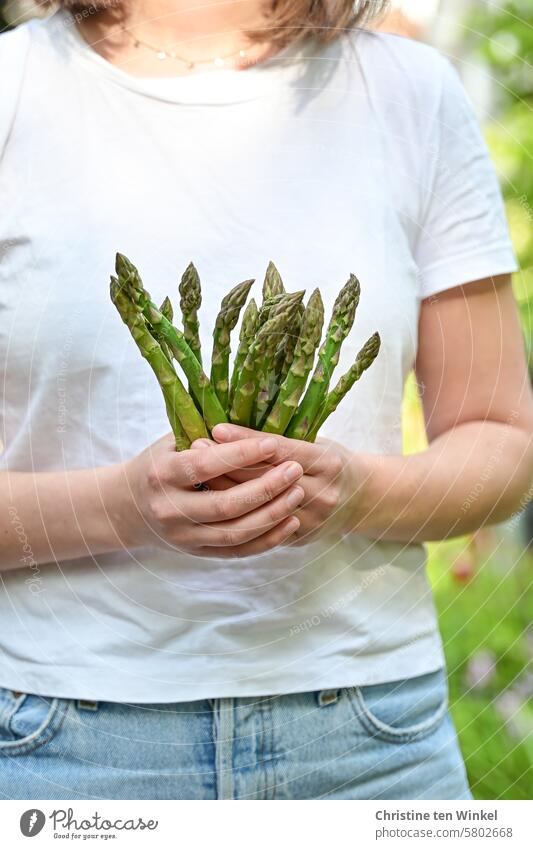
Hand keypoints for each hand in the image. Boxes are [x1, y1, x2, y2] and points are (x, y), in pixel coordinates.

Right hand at [120, 432, 304, 556]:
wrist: (126, 508)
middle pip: (226, 505)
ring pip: (236, 533)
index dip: (241, 455)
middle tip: (294, 470)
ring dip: (272, 515)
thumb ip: (205, 435)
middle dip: (266, 488)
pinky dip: (268, 539)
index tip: (272, 444)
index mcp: (162, 474)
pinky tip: (290, 521)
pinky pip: (238, 552)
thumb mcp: (171, 442)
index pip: (206, 465)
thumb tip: (252, 424)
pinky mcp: (197, 553)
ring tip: (298, 494)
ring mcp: (183, 536)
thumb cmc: (158, 465)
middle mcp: (170, 509)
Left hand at [202, 424, 362, 544]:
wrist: (361, 501)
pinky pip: (262, 528)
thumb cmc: (330, 463)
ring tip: (199, 474)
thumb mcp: (316, 443)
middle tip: (197, 448)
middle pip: (265, 480)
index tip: (216, 429)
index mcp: (328, 463)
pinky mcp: (300, 540)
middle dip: (228, 463)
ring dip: (226, 489)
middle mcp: (323, 494)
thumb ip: (282, 441)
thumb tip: (230, 428)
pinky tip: (213, 500)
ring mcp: (312, 521)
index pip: (279, 450)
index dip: (246, 440)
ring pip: (259, 507)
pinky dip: (236, 513)